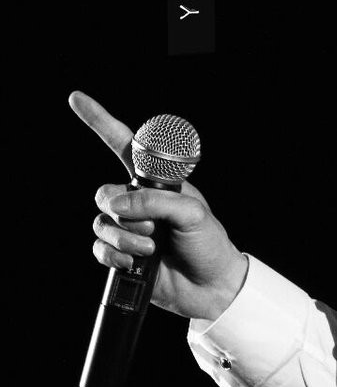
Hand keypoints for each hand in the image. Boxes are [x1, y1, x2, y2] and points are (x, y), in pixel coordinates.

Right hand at [71, 90, 248, 321]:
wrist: (210, 287)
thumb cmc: (208, 243)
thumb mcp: (190, 213)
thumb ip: (153, 202)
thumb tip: (117, 205)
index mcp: (157, 181)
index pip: (124, 145)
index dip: (100, 120)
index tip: (76, 99)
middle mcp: (138, 201)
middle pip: (105, 192)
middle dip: (126, 212)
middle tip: (154, 229)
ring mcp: (128, 228)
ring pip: (102, 222)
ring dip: (125, 238)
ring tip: (151, 249)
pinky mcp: (120, 254)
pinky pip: (100, 248)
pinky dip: (115, 256)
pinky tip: (134, 263)